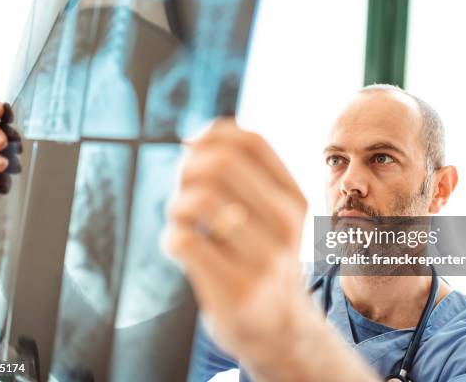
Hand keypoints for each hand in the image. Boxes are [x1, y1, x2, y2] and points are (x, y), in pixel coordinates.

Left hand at [166, 118, 309, 357]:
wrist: (280, 329)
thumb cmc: (260, 257)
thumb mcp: (268, 213)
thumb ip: (242, 172)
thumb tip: (198, 135)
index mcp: (294, 197)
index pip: (249, 140)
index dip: (209, 137)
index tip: (194, 156)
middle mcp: (286, 224)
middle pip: (219, 163)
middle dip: (186, 171)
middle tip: (183, 194)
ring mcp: (265, 259)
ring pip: (199, 199)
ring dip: (176, 206)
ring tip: (182, 222)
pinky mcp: (238, 290)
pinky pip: (183, 240)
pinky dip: (171, 237)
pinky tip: (182, 249)